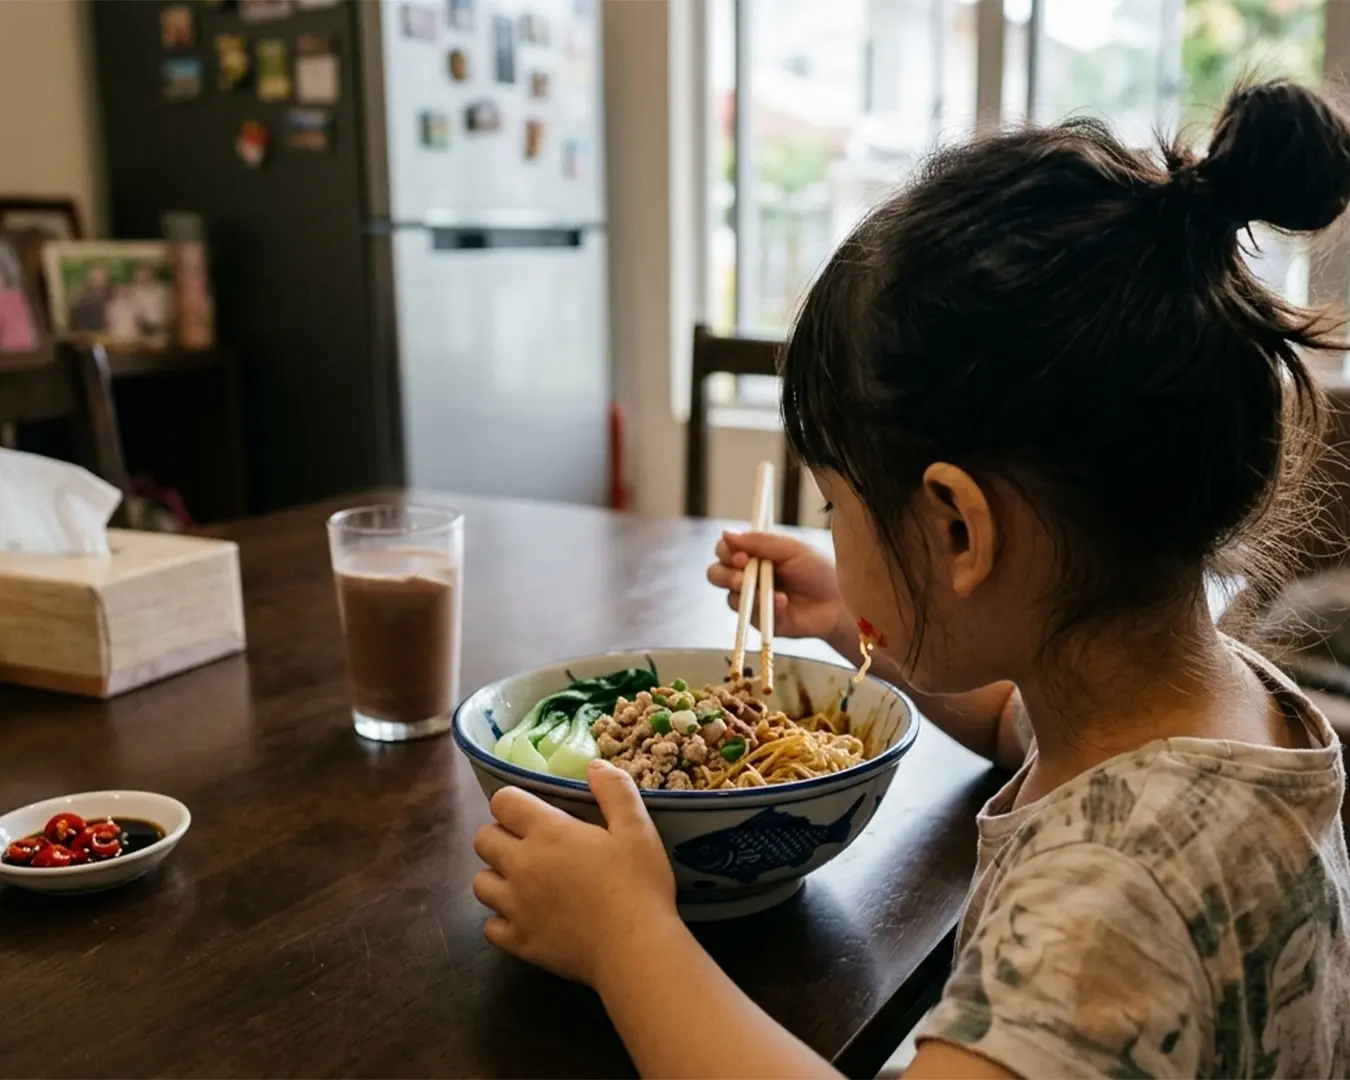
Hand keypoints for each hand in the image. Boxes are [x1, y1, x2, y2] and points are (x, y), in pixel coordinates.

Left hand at [472, 759, 676, 985]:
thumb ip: (615, 791)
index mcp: (547, 832)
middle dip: (500, 836)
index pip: (502, 802)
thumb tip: (594, 765)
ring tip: (523, 881)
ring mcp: (515, 907)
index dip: (513, 802)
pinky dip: (502, 920)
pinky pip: (490, 927)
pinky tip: (526, 917)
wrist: (635, 949)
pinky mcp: (518, 942)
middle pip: (482, 840)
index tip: (532, 811)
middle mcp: (521, 865)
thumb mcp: (637, 828)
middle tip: (529, 845)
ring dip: (497, 876)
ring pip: (479, 883)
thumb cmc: (638, 884)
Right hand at [708, 531, 846, 640]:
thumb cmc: (818, 571)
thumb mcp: (791, 549)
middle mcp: (749, 576)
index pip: (725, 550)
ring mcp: (752, 599)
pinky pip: (748, 615)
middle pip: (716, 573)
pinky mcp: (759, 620)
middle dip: (725, 574)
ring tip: (767, 591)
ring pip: (728, 596)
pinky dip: (765, 606)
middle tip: (743, 575)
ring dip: (745, 592)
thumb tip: (726, 534)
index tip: (742, 556)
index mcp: (755, 555)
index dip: (726, 552)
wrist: (837, 603)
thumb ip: (760, 542)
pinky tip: (784, 603)